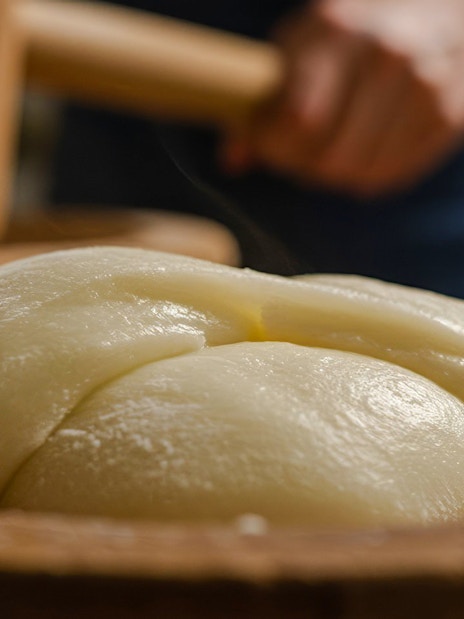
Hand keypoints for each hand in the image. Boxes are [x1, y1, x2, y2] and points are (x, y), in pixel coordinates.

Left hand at [222, 0, 463, 195]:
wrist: (441, 9)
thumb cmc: (353, 34)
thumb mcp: (299, 46)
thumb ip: (259, 101)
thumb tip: (232, 161)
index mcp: (338, 27)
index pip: (296, 122)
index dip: (274, 146)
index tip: (269, 142)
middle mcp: (388, 53)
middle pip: (326, 157)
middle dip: (302, 164)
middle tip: (300, 148)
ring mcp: (425, 85)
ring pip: (357, 174)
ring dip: (333, 172)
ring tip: (333, 144)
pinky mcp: (449, 115)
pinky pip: (388, 176)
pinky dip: (366, 173)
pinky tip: (364, 147)